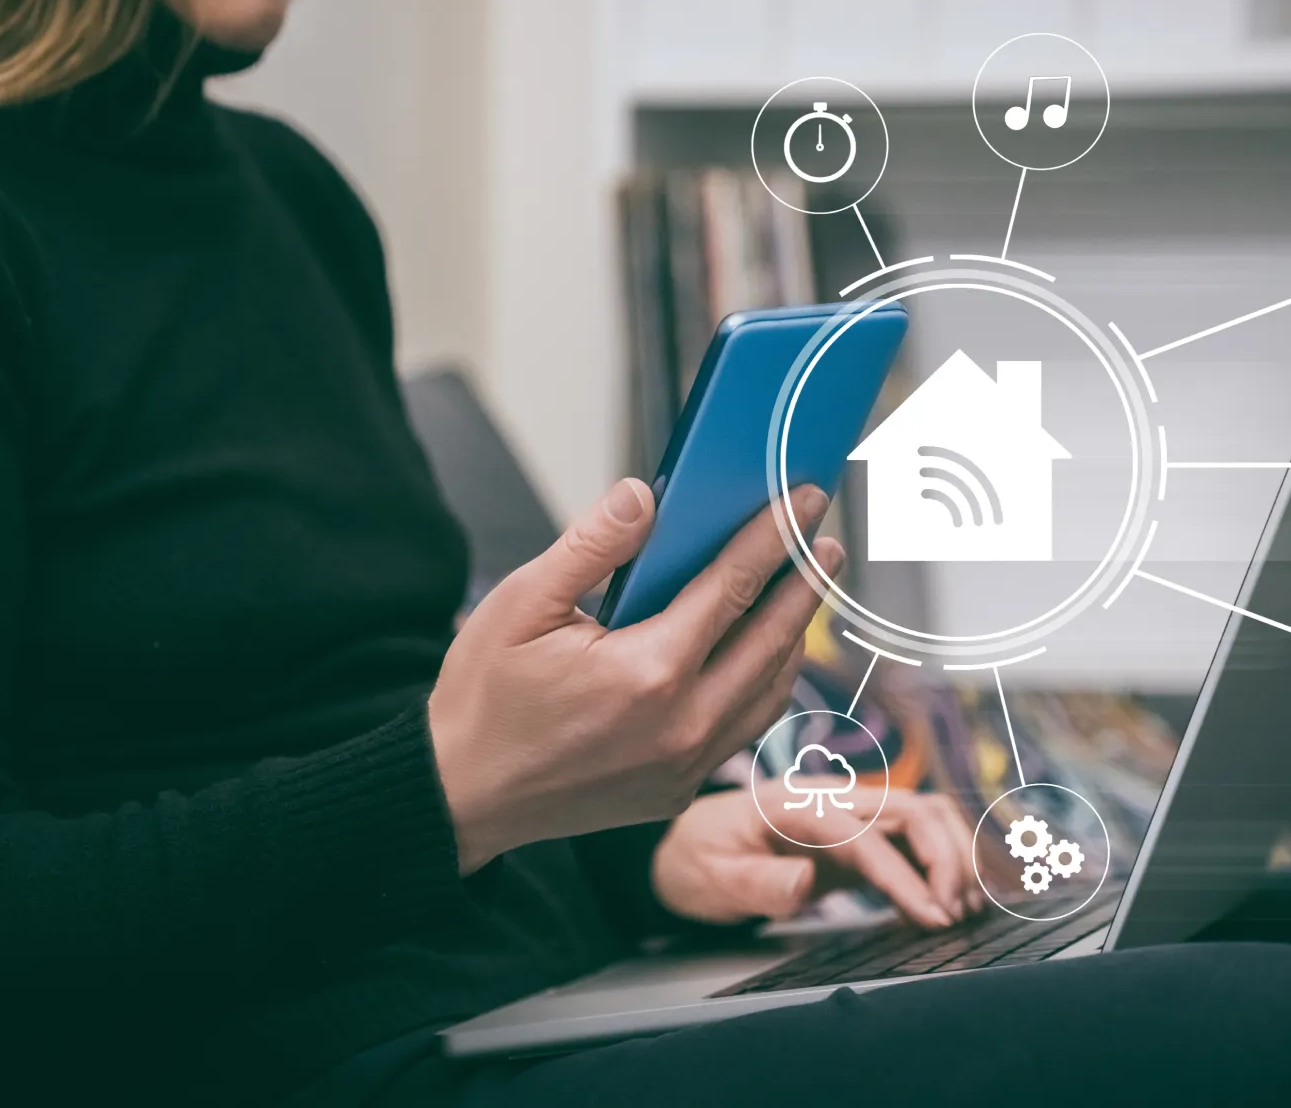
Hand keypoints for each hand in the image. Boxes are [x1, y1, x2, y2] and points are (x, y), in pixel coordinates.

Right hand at [429, 479, 843, 873]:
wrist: (464, 793)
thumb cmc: (485, 697)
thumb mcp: (521, 604)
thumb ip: (590, 546)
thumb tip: (643, 496)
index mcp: (646, 671)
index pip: (732, 587)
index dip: (775, 537)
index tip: (804, 501)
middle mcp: (681, 724)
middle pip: (770, 639)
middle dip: (805, 582)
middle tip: (826, 538)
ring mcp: (684, 764)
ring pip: (768, 691)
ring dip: (792, 636)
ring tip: (804, 592)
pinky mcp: (677, 790)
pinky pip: (743, 730)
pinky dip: (764, 686)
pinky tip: (763, 657)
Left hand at [651, 787, 982, 928]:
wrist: (683, 844)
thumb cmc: (697, 860)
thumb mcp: (713, 878)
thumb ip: (759, 882)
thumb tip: (803, 884)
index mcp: (797, 807)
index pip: (867, 836)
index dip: (907, 876)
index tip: (934, 917)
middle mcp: (832, 801)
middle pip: (916, 809)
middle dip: (948, 859)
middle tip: (953, 915)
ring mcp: (849, 814)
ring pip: (926, 817)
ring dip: (954, 857)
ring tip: (961, 910)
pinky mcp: (858, 835)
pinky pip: (915, 837)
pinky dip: (942, 863)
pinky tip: (945, 902)